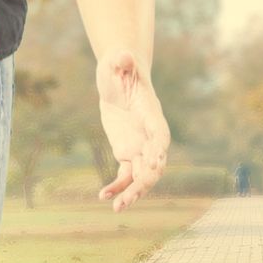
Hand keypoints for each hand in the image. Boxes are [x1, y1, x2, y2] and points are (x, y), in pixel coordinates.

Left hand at [94, 49, 168, 210]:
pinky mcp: (127, 152)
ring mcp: (140, 146)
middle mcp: (150, 136)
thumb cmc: (120, 66)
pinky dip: (116, 187)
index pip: (160, 137)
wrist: (118, 75)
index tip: (152, 165)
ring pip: (142, 176)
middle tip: (128, 199)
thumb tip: (123, 55)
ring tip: (116, 207)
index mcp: (151, 116)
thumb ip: (122, 61)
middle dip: (144, 183)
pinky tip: (102, 195)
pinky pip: (125, 175)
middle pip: (154, 165)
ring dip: (132, 193)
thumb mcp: (118, 61)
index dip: (157, 152)